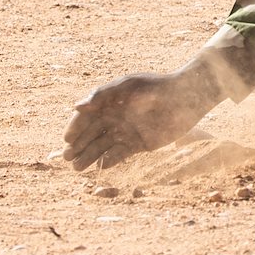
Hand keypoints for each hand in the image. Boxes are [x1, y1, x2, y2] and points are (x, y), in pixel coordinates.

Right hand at [64, 68, 220, 170]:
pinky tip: (101, 166)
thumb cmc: (156, 86)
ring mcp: (127, 132)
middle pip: (91, 135)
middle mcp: (115, 119)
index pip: (86, 118)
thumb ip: (102, 95)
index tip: (67, 139)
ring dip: (90, 157)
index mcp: (109, 103)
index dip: (75, 128)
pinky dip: (111, 160)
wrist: (187, 97)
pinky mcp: (140, 144)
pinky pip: (121, 154)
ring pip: (103, 147)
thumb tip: (76, 107)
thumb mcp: (127, 86)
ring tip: (77, 168)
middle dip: (78, 146)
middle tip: (67, 158)